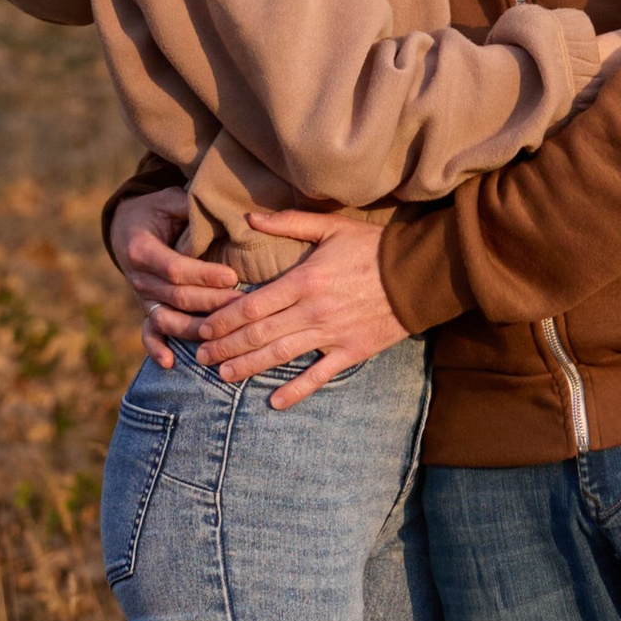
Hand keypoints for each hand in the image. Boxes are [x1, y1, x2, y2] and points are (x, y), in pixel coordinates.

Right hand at [108, 185, 238, 366]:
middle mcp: (138, 278)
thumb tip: (223, 213)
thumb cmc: (156, 211)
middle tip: (243, 304)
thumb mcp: (169, 200)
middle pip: (177, 298)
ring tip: (224, 332)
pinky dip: (156, 349)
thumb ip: (191, 207)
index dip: (204, 275)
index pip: (176, 269)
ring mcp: (141, 298)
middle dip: (211, 303)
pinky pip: (148, 333)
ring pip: (167, 320)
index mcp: (141, 249)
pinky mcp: (145, 310)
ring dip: (196, 329)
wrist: (125, 228)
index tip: (233, 277)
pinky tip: (170, 363)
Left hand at [195, 212, 405, 405]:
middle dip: (226, 347)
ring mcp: (332, 335)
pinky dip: (296, 391)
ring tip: (223, 376)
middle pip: (259, 334)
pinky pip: (319, 376)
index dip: (223, 320)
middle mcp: (313, 311)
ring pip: (281, 356)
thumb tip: (250, 218)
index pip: (252, 305)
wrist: (419, 274)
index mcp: (304, 281)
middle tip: (201, 357)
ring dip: (248, 367)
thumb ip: (288, 223)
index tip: (203, 328)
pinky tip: (274, 401)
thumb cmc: (373, 246)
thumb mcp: (331, 226)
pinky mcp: (351, 352)